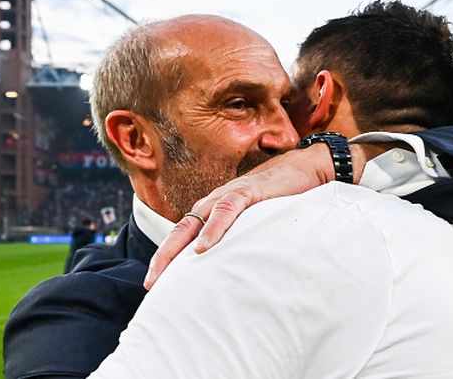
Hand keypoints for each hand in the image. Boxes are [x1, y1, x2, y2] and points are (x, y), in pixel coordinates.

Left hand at [144, 143, 336, 288]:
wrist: (302, 169)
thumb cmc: (278, 199)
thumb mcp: (253, 224)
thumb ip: (238, 239)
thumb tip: (228, 269)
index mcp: (213, 210)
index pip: (183, 235)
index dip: (168, 257)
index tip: (155, 283)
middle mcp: (214, 202)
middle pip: (180, 230)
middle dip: (163, 257)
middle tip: (150, 284)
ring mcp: (229, 195)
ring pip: (195, 221)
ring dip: (179, 247)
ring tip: (168, 272)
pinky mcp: (247, 191)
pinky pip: (225, 210)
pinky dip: (213, 228)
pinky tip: (204, 247)